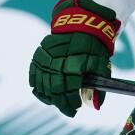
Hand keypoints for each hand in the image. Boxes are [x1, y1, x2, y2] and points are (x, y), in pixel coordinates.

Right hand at [29, 0, 120, 116]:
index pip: (68, 91)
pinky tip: (46, 93)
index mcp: (73, 64)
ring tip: (59, 102)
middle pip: (54, 91)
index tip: (76, 108)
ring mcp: (45, 59)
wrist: (81, 23)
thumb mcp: (101, 64)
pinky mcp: (39, 55)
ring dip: (50, 98)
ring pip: (42, 86)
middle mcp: (57, 62)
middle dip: (62, 104)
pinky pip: (33, 76)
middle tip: (70, 110)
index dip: (71, 103)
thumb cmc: (94, 46)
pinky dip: (38, 87)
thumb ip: (99, 86)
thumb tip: (96, 107)